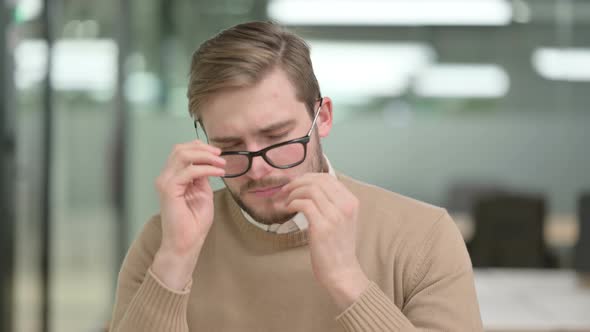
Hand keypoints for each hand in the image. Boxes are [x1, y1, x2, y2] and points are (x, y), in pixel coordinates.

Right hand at [151, 140, 225, 289]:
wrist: (187, 242)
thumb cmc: (194, 222)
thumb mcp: (202, 192)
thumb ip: (202, 177)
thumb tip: (209, 162)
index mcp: (172, 177)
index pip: (182, 152)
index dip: (200, 147)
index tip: (218, 153)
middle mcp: (166, 177)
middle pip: (180, 149)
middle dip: (202, 148)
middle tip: (220, 155)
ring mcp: (165, 182)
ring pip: (182, 155)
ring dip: (205, 156)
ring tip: (221, 163)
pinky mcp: (169, 189)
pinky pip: (189, 171)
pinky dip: (206, 169)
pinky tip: (218, 173)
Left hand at [280, 173, 369, 308]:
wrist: (342, 272)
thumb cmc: (338, 247)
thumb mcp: (342, 220)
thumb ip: (332, 203)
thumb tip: (309, 187)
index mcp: (351, 202)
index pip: (328, 178)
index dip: (308, 177)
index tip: (296, 183)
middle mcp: (346, 206)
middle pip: (318, 181)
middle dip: (298, 182)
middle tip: (286, 190)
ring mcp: (335, 216)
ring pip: (310, 190)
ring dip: (294, 193)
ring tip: (287, 201)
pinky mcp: (322, 227)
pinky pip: (304, 204)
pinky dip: (292, 203)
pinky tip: (288, 209)